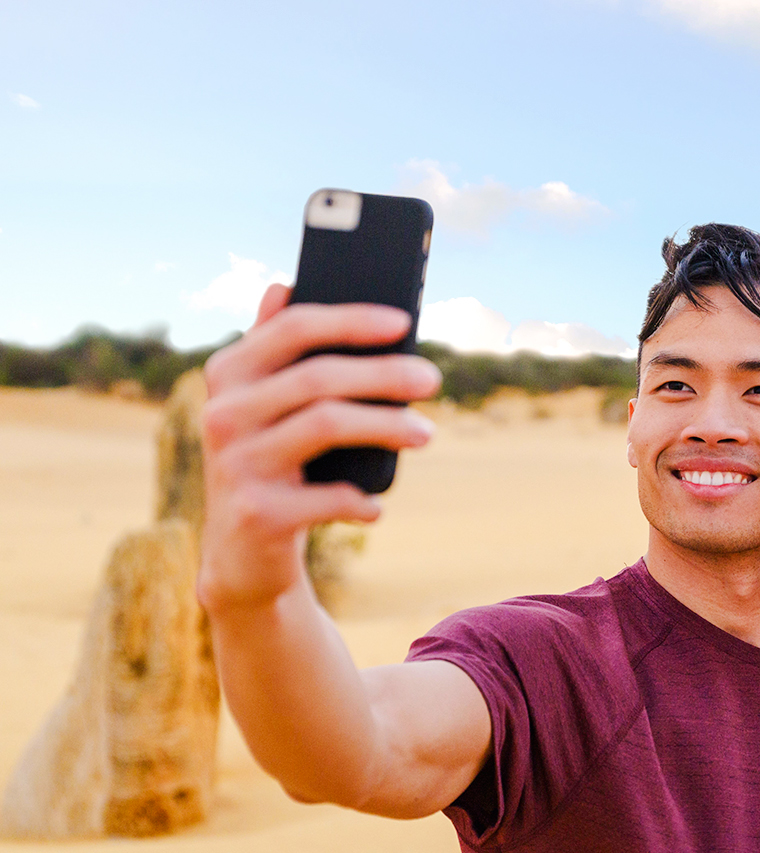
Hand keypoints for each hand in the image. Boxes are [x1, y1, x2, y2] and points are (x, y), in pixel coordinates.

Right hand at [198, 284, 440, 610]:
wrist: (241, 556)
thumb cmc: (271, 465)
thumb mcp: (266, 406)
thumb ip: (274, 349)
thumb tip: (283, 284)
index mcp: (229, 375)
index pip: (293, 328)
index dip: (352, 320)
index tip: (404, 322)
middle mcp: (222, 413)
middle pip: (318, 377)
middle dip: (384, 375)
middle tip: (432, 380)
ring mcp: (235, 463)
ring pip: (326, 425)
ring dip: (387, 427)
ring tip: (427, 433)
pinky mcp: (256, 513)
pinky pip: (329, 496)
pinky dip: (362, 500)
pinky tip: (375, 506)